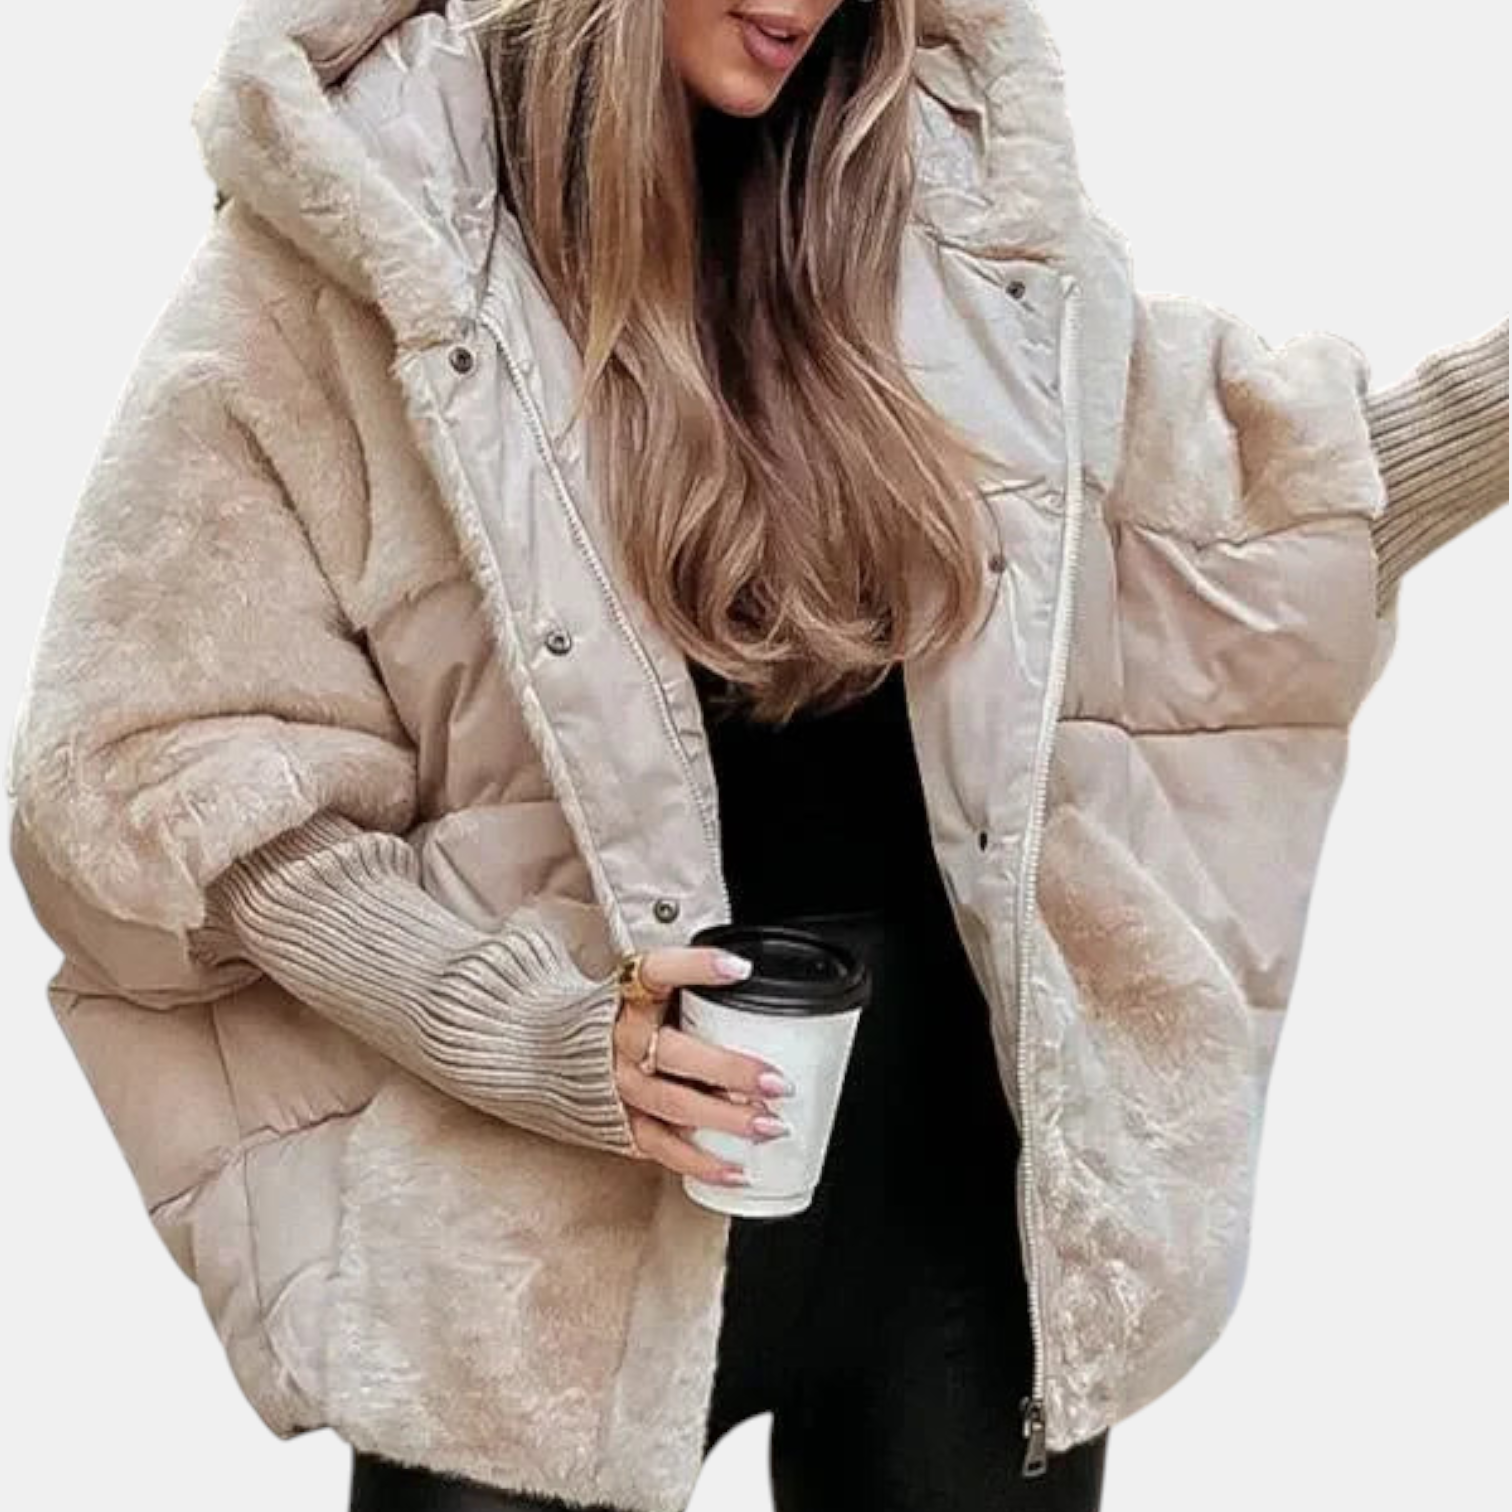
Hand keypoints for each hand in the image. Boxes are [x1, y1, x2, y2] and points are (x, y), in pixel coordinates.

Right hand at [613, 945, 795, 1184]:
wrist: (549, 1052)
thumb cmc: (612, 1017)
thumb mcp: (642, 987)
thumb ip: (685, 979)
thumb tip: (749, 971)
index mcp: (626, 997)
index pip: (657, 971)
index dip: (696, 967)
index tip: (739, 969)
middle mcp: (620, 1041)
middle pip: (676, 1055)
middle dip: (730, 1071)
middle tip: (776, 1083)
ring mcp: (618, 1086)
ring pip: (674, 1105)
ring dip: (725, 1120)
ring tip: (769, 1126)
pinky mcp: (618, 1123)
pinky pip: (661, 1147)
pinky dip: (700, 1163)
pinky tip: (737, 1170)